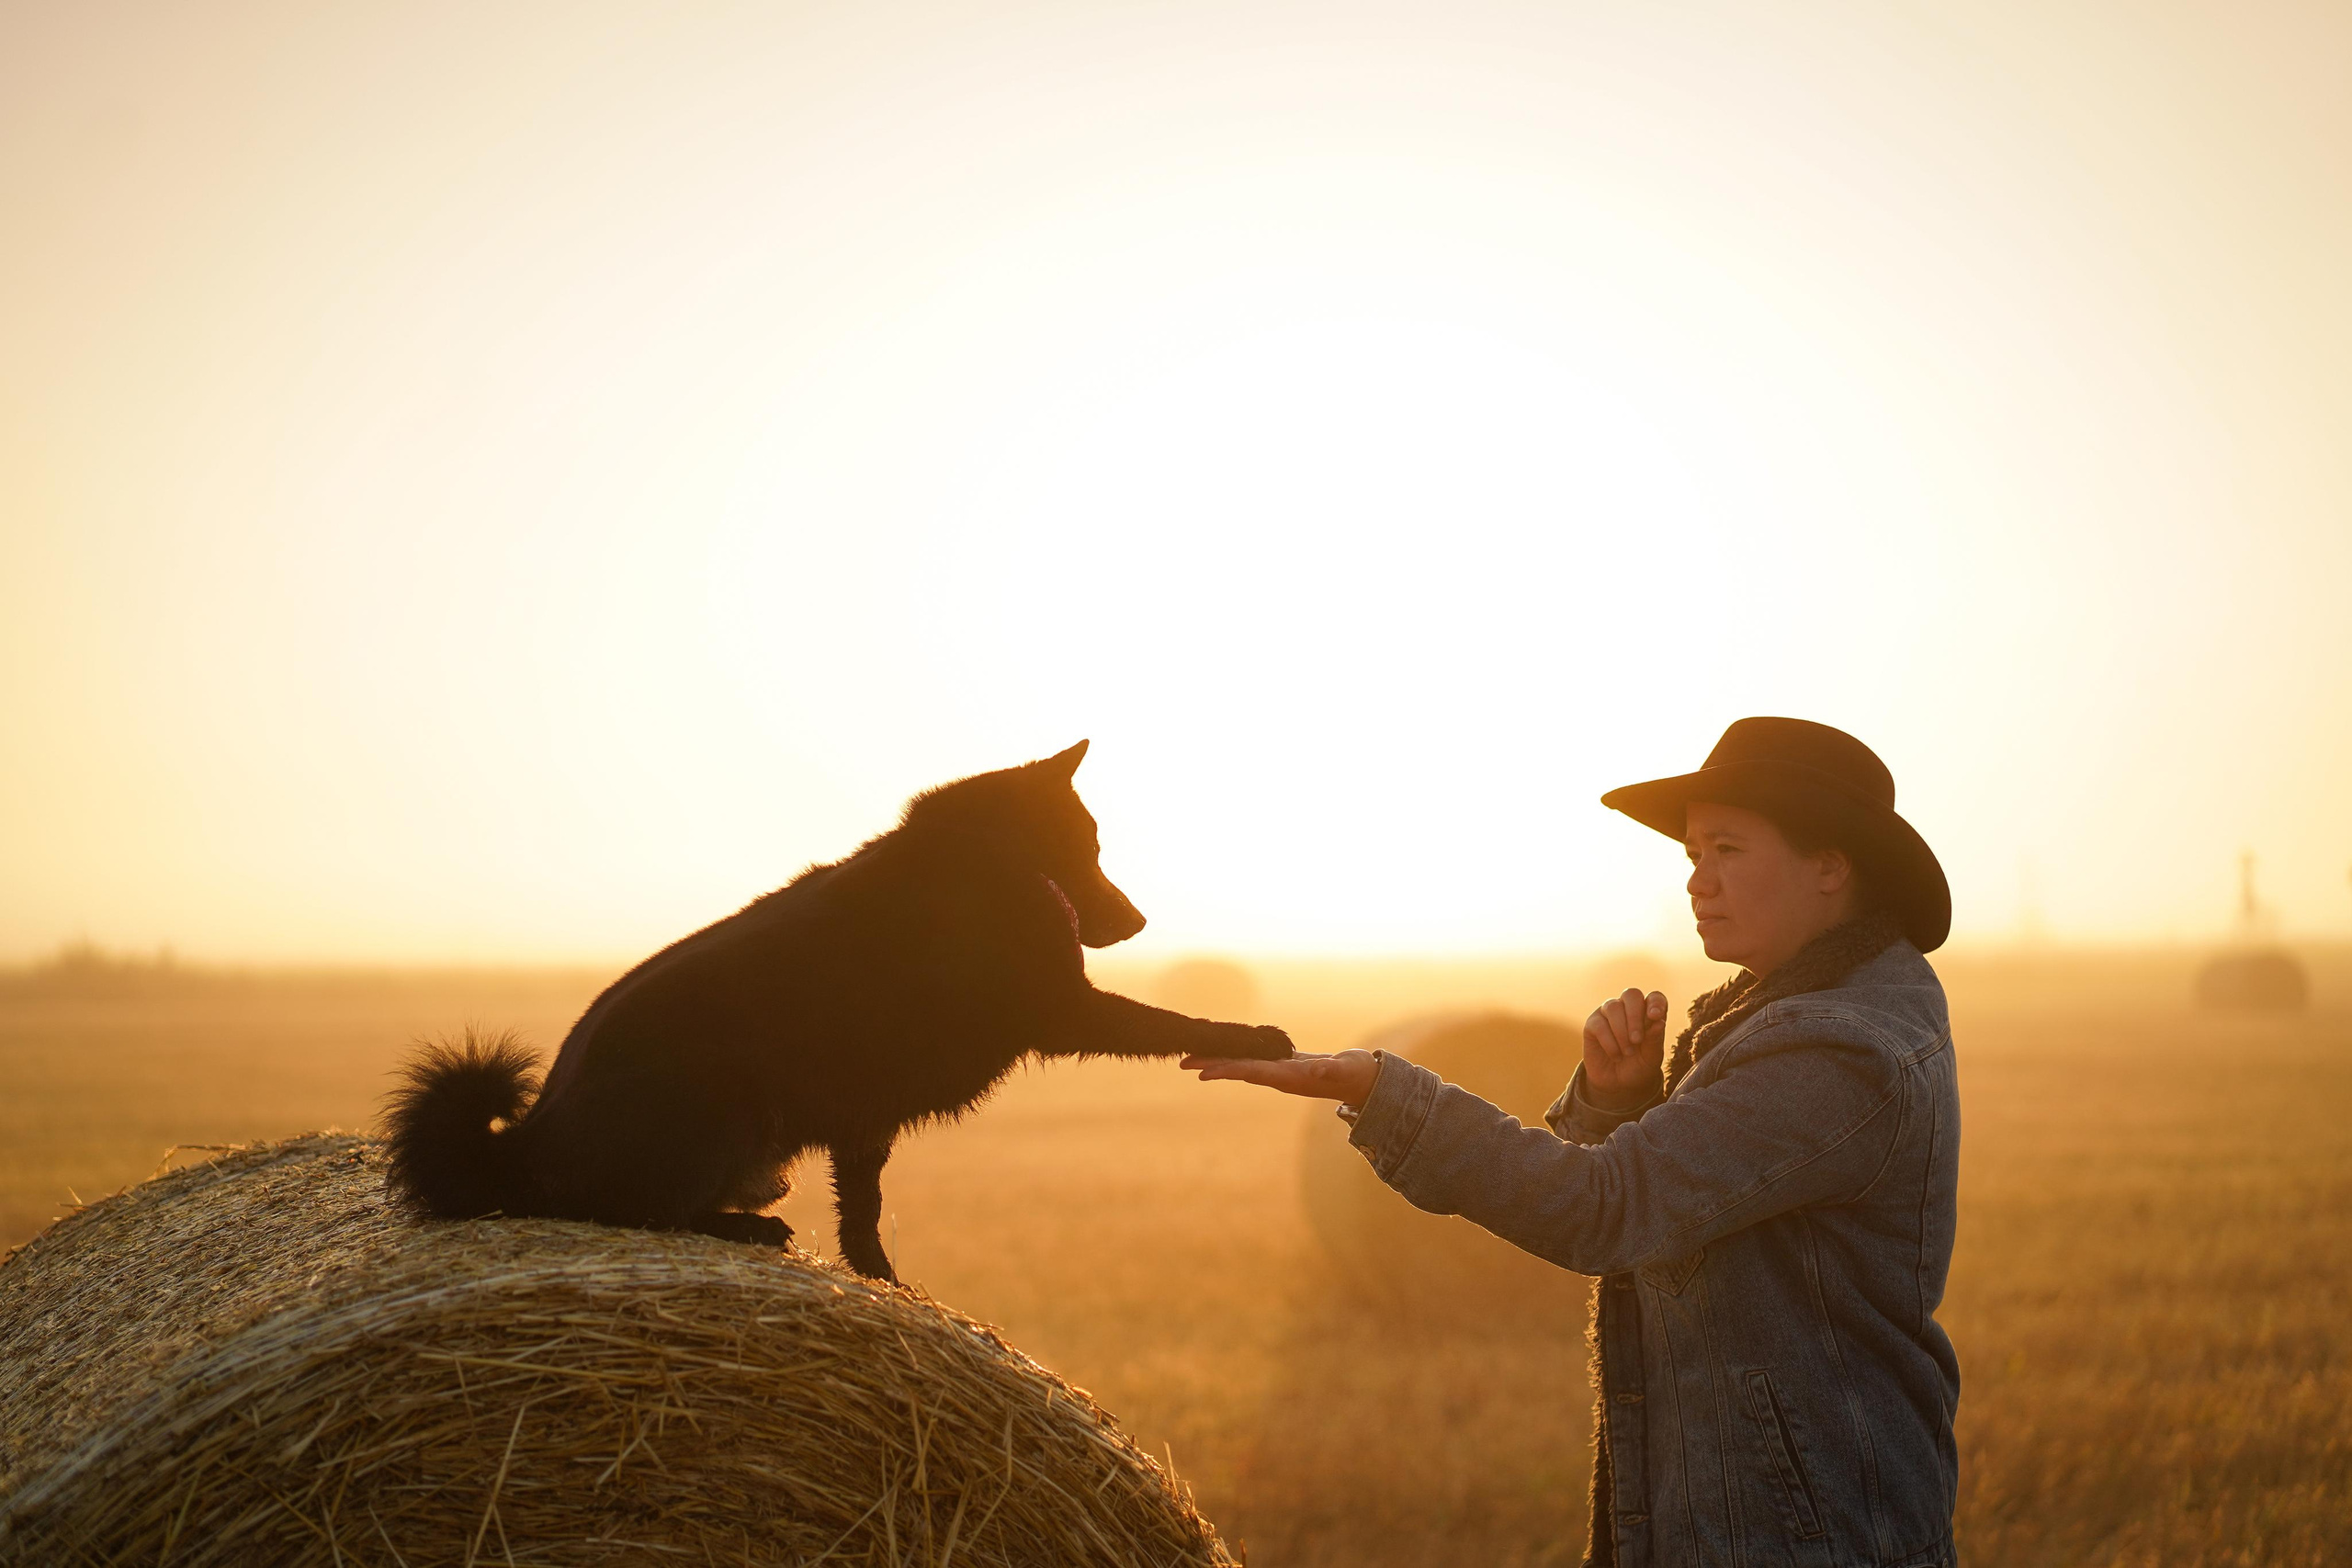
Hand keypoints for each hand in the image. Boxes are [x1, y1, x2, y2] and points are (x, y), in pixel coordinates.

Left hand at [1182, 1047, 1379, 1106]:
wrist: (1364, 1081)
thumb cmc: (1355, 1075)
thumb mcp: (1343, 1071)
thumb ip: (1329, 1071)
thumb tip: (1316, 1072)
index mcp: (1288, 1078)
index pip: (1250, 1072)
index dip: (1225, 1070)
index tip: (1201, 1071)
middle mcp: (1279, 1077)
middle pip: (1239, 1069)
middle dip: (1212, 1065)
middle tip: (1182, 1061)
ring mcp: (1281, 1071)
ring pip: (1244, 1063)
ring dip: (1220, 1059)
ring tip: (1195, 1055)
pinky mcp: (1285, 1063)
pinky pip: (1255, 1057)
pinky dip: (1238, 1051)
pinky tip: (1227, 1045)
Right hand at [1583, 988, 1668, 1111]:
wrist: (1617, 1085)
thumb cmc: (1638, 1067)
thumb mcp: (1651, 1058)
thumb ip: (1655, 1039)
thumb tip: (1659, 1021)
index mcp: (1648, 1013)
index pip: (1654, 997)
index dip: (1655, 1003)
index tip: (1655, 1016)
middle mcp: (1628, 1009)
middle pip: (1631, 994)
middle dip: (1635, 1016)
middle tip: (1637, 1040)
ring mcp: (1609, 1014)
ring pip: (1613, 1007)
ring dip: (1621, 1032)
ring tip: (1627, 1053)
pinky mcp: (1592, 1024)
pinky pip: (1599, 1024)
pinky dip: (1609, 1042)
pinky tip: (1615, 1055)